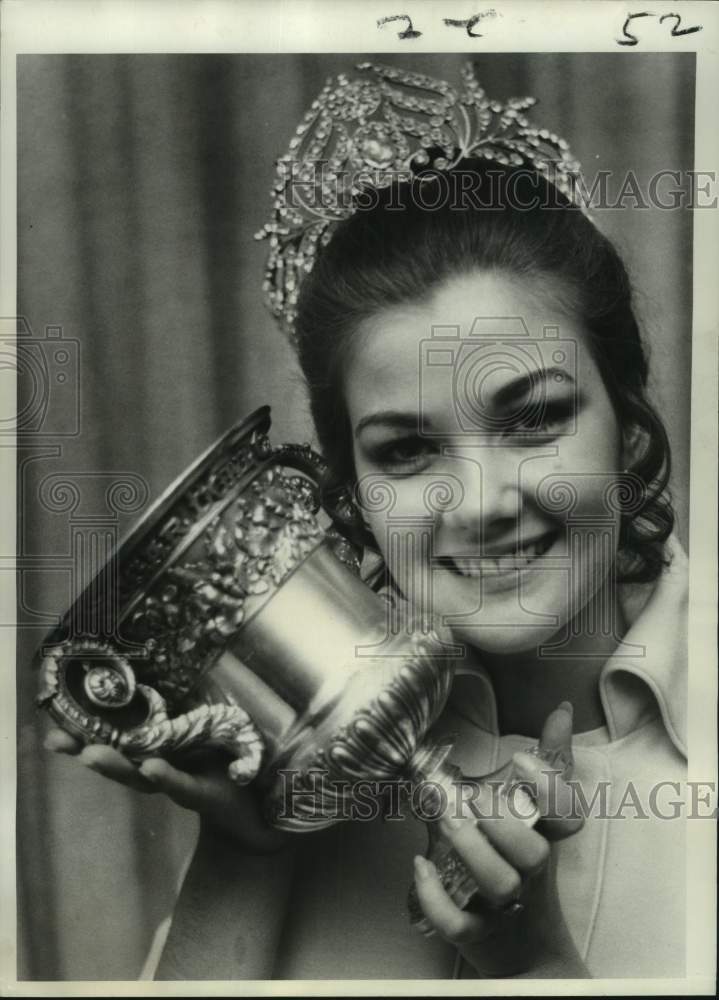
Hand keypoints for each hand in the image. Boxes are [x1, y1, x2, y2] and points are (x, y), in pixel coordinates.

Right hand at [43, 726, 286, 852]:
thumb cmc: (229, 768)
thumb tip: (165, 671)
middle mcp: (162, 771)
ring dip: (118, 766)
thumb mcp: (204, 736)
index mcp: (159, 753)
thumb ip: (184, 716)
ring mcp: (180, 785)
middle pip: (120, 761)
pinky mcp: (205, 795)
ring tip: (93, 754)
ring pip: (143, 776)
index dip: (85, 735)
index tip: (53, 730)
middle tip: (58, 741)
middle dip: (88, 749)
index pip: (117, 741)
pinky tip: (153, 767)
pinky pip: (184, 785)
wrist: (261, 813)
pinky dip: (168, 777)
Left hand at [412, 702, 586, 977]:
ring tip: (445, 822)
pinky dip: (437, 898)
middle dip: (501, 821)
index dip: (550, 788)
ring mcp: (505, 906)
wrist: (527, 951)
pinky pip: (459, 923)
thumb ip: (549, 763)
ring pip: (499, 884)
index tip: (520, 757)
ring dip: (471, 849)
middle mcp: (530, 874)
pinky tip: (420, 866)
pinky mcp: (476, 934)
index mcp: (545, 839)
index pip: (567, 815)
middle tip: (471, 797)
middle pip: (531, 853)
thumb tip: (560, 710)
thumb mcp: (537, 817)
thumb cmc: (525, 868)